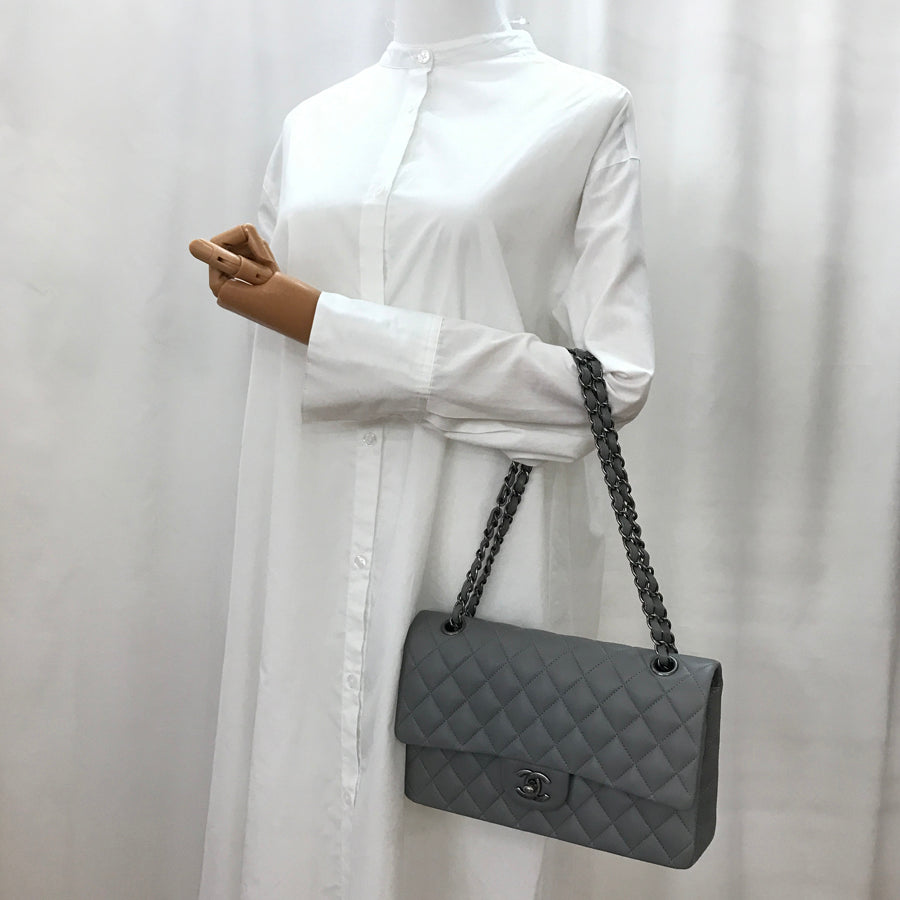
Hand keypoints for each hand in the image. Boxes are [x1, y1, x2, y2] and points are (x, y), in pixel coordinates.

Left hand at [188, 223, 320, 343]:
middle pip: (230, 245)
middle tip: (271, 268)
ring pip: (245, 249)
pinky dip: (268, 260)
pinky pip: (255, 258)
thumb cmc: (289, 304)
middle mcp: (227, 286)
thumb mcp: (258, 277)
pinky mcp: (255, 283)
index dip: (243, 244)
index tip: (265, 259)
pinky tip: (276, 274)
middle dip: (253, 248)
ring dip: (262, 255)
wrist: (315, 321)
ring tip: (275, 274)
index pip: (219, 246)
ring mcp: (241, 284)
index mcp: (221, 288)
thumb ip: (226, 259)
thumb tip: (192, 244)